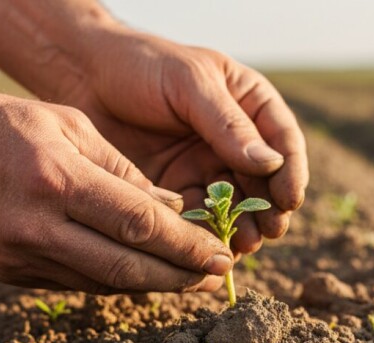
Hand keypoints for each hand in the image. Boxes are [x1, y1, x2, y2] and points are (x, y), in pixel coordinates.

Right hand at [0, 88, 231, 292]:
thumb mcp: (66, 124)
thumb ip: (122, 170)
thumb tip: (171, 208)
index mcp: (57, 179)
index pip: (140, 224)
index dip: (186, 246)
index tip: (220, 255)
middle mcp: (38, 226)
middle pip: (127, 268)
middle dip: (179, 277)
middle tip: (214, 278)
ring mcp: (19, 256)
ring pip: (102, 284)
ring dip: (150, 287)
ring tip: (186, 282)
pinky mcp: (7, 274)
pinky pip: (73, 284)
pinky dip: (111, 283)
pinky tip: (139, 277)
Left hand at [49, 27, 308, 254]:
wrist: (82, 76)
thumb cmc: (140, 64)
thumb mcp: (188, 82)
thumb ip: (226, 123)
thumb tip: (270, 164)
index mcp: (249, 104)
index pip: (283, 141)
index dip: (291, 172)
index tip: (288, 199)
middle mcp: (233, 140)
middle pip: (263, 182)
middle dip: (268, 209)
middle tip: (269, 231)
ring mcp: (204, 166)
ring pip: (234, 205)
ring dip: (241, 227)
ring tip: (242, 244)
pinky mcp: (175, 189)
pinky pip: (197, 217)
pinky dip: (204, 234)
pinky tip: (206, 246)